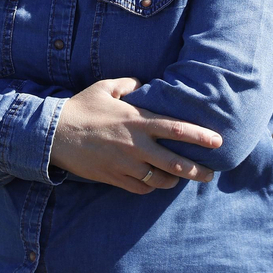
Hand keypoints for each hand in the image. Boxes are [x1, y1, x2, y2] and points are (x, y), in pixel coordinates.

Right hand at [50, 78, 221, 193]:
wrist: (54, 134)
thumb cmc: (81, 107)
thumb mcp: (105, 87)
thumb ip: (129, 84)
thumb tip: (143, 84)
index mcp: (137, 121)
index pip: (176, 129)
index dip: (200, 136)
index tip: (218, 141)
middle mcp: (135, 145)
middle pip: (176, 163)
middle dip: (197, 170)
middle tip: (210, 174)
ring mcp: (125, 164)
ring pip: (160, 180)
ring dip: (173, 180)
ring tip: (181, 178)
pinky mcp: (114, 178)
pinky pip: (141, 188)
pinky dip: (151, 186)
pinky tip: (154, 181)